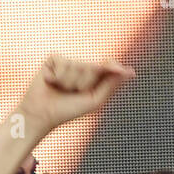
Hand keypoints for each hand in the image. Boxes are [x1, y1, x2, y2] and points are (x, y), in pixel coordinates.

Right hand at [16, 55, 134, 138]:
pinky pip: (63, 62)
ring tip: (61, 89)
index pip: (106, 66)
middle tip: (74, 92)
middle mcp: (80, 67)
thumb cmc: (67, 110)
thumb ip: (111, 85)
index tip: (120, 70)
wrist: (42, 114)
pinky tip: (51, 82)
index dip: (112, 68)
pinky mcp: (54, 59)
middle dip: (85, 82)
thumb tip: (130, 72)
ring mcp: (67, 62)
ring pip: (77, 64)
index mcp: (91, 77)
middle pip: (92, 66)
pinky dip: (59, 76)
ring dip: (70, 81)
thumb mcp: (94, 100)